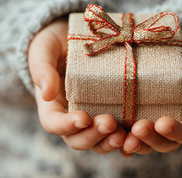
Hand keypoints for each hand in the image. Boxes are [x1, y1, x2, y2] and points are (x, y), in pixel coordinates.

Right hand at [28, 18, 126, 152]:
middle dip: (93, 136)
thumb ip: (42, 69)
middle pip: (78, 139)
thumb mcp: (44, 51)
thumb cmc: (53, 45)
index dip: (67, 125)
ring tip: (125, 136)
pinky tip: (138, 136)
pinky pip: (118, 134)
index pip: (54, 124)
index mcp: (52, 106)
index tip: (83, 118)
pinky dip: (126, 140)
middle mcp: (71, 118)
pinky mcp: (113, 114)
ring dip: (110, 142)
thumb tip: (46, 94)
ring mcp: (93, 118)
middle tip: (109, 123)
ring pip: (99, 142)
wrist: (72, 38)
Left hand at [119, 34, 181, 156]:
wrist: (178, 46)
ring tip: (121, 137)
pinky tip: (110, 137)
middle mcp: (174, 125)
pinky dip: (120, 139)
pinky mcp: (136, 116)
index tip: (163, 123)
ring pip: (145, 143)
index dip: (177, 132)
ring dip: (134, 143)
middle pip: (165, 144)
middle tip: (139, 128)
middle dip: (152, 139)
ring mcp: (154, 123)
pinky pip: (129, 134)